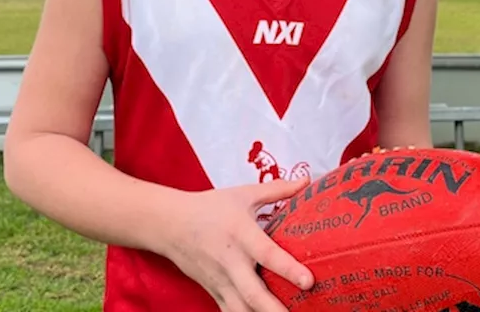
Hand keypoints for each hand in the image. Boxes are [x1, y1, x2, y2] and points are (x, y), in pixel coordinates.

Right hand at [162, 177, 313, 311]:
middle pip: (253, 293)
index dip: (289, 269)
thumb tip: (305, 181)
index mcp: (241, 234)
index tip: (309, 281)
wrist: (170, 224)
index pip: (268, 254)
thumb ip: (277, 190)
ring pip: (241, 309)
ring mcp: (221, 281)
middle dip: (274, 310)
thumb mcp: (244, 195)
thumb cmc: (210, 208)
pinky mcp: (214, 292)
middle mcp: (231, 261)